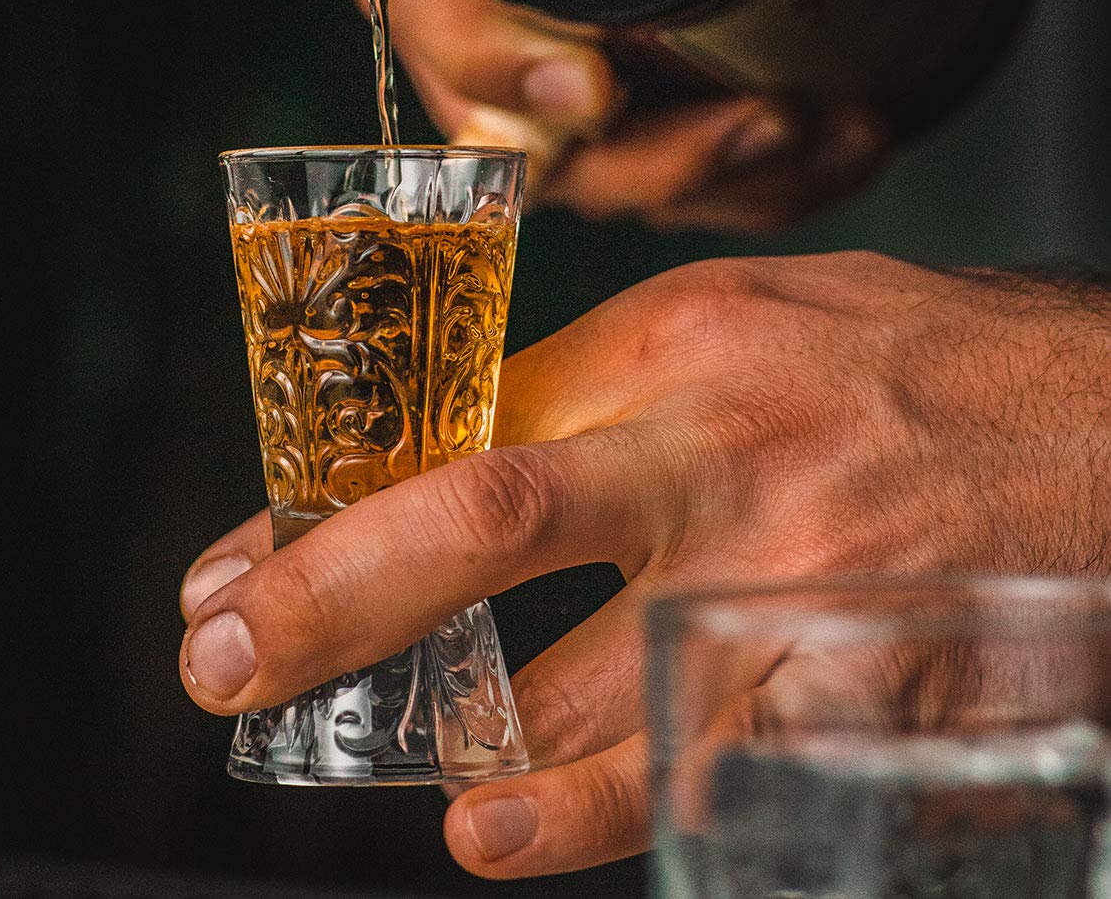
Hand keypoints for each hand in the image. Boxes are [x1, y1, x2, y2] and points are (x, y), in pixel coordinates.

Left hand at [179, 255, 1109, 875]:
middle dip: (331, 601)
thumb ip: (623, 384)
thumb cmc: (928, 359)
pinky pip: (718, 781)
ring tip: (430, 805)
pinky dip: (621, 818)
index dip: (336, 504)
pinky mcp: (872, 693)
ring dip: (485, 761)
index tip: (239, 569)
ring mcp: (797, 581)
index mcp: (681, 339)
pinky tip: (542, 832)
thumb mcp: (761, 320)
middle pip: (487, 521)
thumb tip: (476, 462)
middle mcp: (721, 451)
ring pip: (599, 696)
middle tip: (223, 665)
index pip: (464, 419)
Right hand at [305, 0, 885, 230]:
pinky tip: (846, 144)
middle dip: (666, 156)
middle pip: (549, 151)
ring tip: (850, 132)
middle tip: (777, 115)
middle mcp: (482, 37)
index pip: (446, 26)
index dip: (508, 68)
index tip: (598, 80)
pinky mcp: (617, 114)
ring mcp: (550, 92)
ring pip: (623, 185)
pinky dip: (760, 183)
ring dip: (736, 181)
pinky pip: (673, 182)